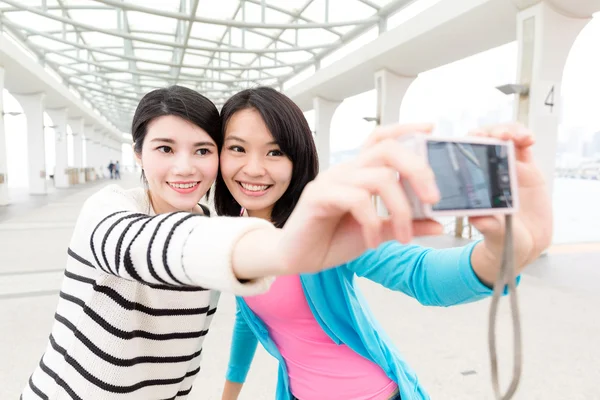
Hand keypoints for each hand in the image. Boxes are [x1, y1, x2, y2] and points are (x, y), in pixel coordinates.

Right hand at [277, 123, 442, 273]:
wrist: (298, 259)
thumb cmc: (332, 240)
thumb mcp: (378, 232)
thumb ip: (406, 224)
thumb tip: (439, 222)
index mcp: (359, 172)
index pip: (381, 138)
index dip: (406, 129)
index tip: (431, 129)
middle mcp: (346, 170)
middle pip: (387, 150)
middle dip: (418, 170)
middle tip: (433, 199)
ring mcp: (331, 181)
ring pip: (380, 178)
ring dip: (401, 210)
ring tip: (403, 238)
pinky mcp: (318, 197)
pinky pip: (357, 200)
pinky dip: (373, 224)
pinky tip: (372, 243)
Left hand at [468, 123, 552, 284]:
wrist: (524, 246)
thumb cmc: (501, 240)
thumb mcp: (494, 235)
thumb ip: (489, 227)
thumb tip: (478, 218)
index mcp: (472, 184)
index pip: (464, 156)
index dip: (468, 143)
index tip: (476, 139)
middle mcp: (486, 173)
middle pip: (484, 141)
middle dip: (490, 132)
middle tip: (499, 135)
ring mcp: (505, 168)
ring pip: (505, 139)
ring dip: (510, 130)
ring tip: (518, 136)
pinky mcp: (526, 169)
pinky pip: (524, 148)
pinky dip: (525, 137)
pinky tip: (529, 138)